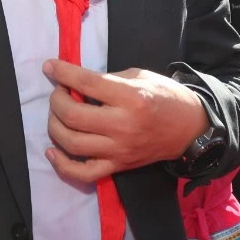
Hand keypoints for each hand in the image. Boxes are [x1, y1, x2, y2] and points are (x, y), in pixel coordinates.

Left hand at [44, 60, 207, 183]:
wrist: (190, 129)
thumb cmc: (164, 96)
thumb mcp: (140, 76)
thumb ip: (107, 79)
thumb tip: (74, 82)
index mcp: (130, 97)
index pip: (86, 83)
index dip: (62, 72)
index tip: (49, 66)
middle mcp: (123, 125)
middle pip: (73, 115)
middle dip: (56, 100)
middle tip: (58, 92)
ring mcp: (119, 150)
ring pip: (72, 142)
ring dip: (54, 125)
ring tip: (58, 114)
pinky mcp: (118, 167)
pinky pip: (83, 173)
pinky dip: (62, 164)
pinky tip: (52, 150)